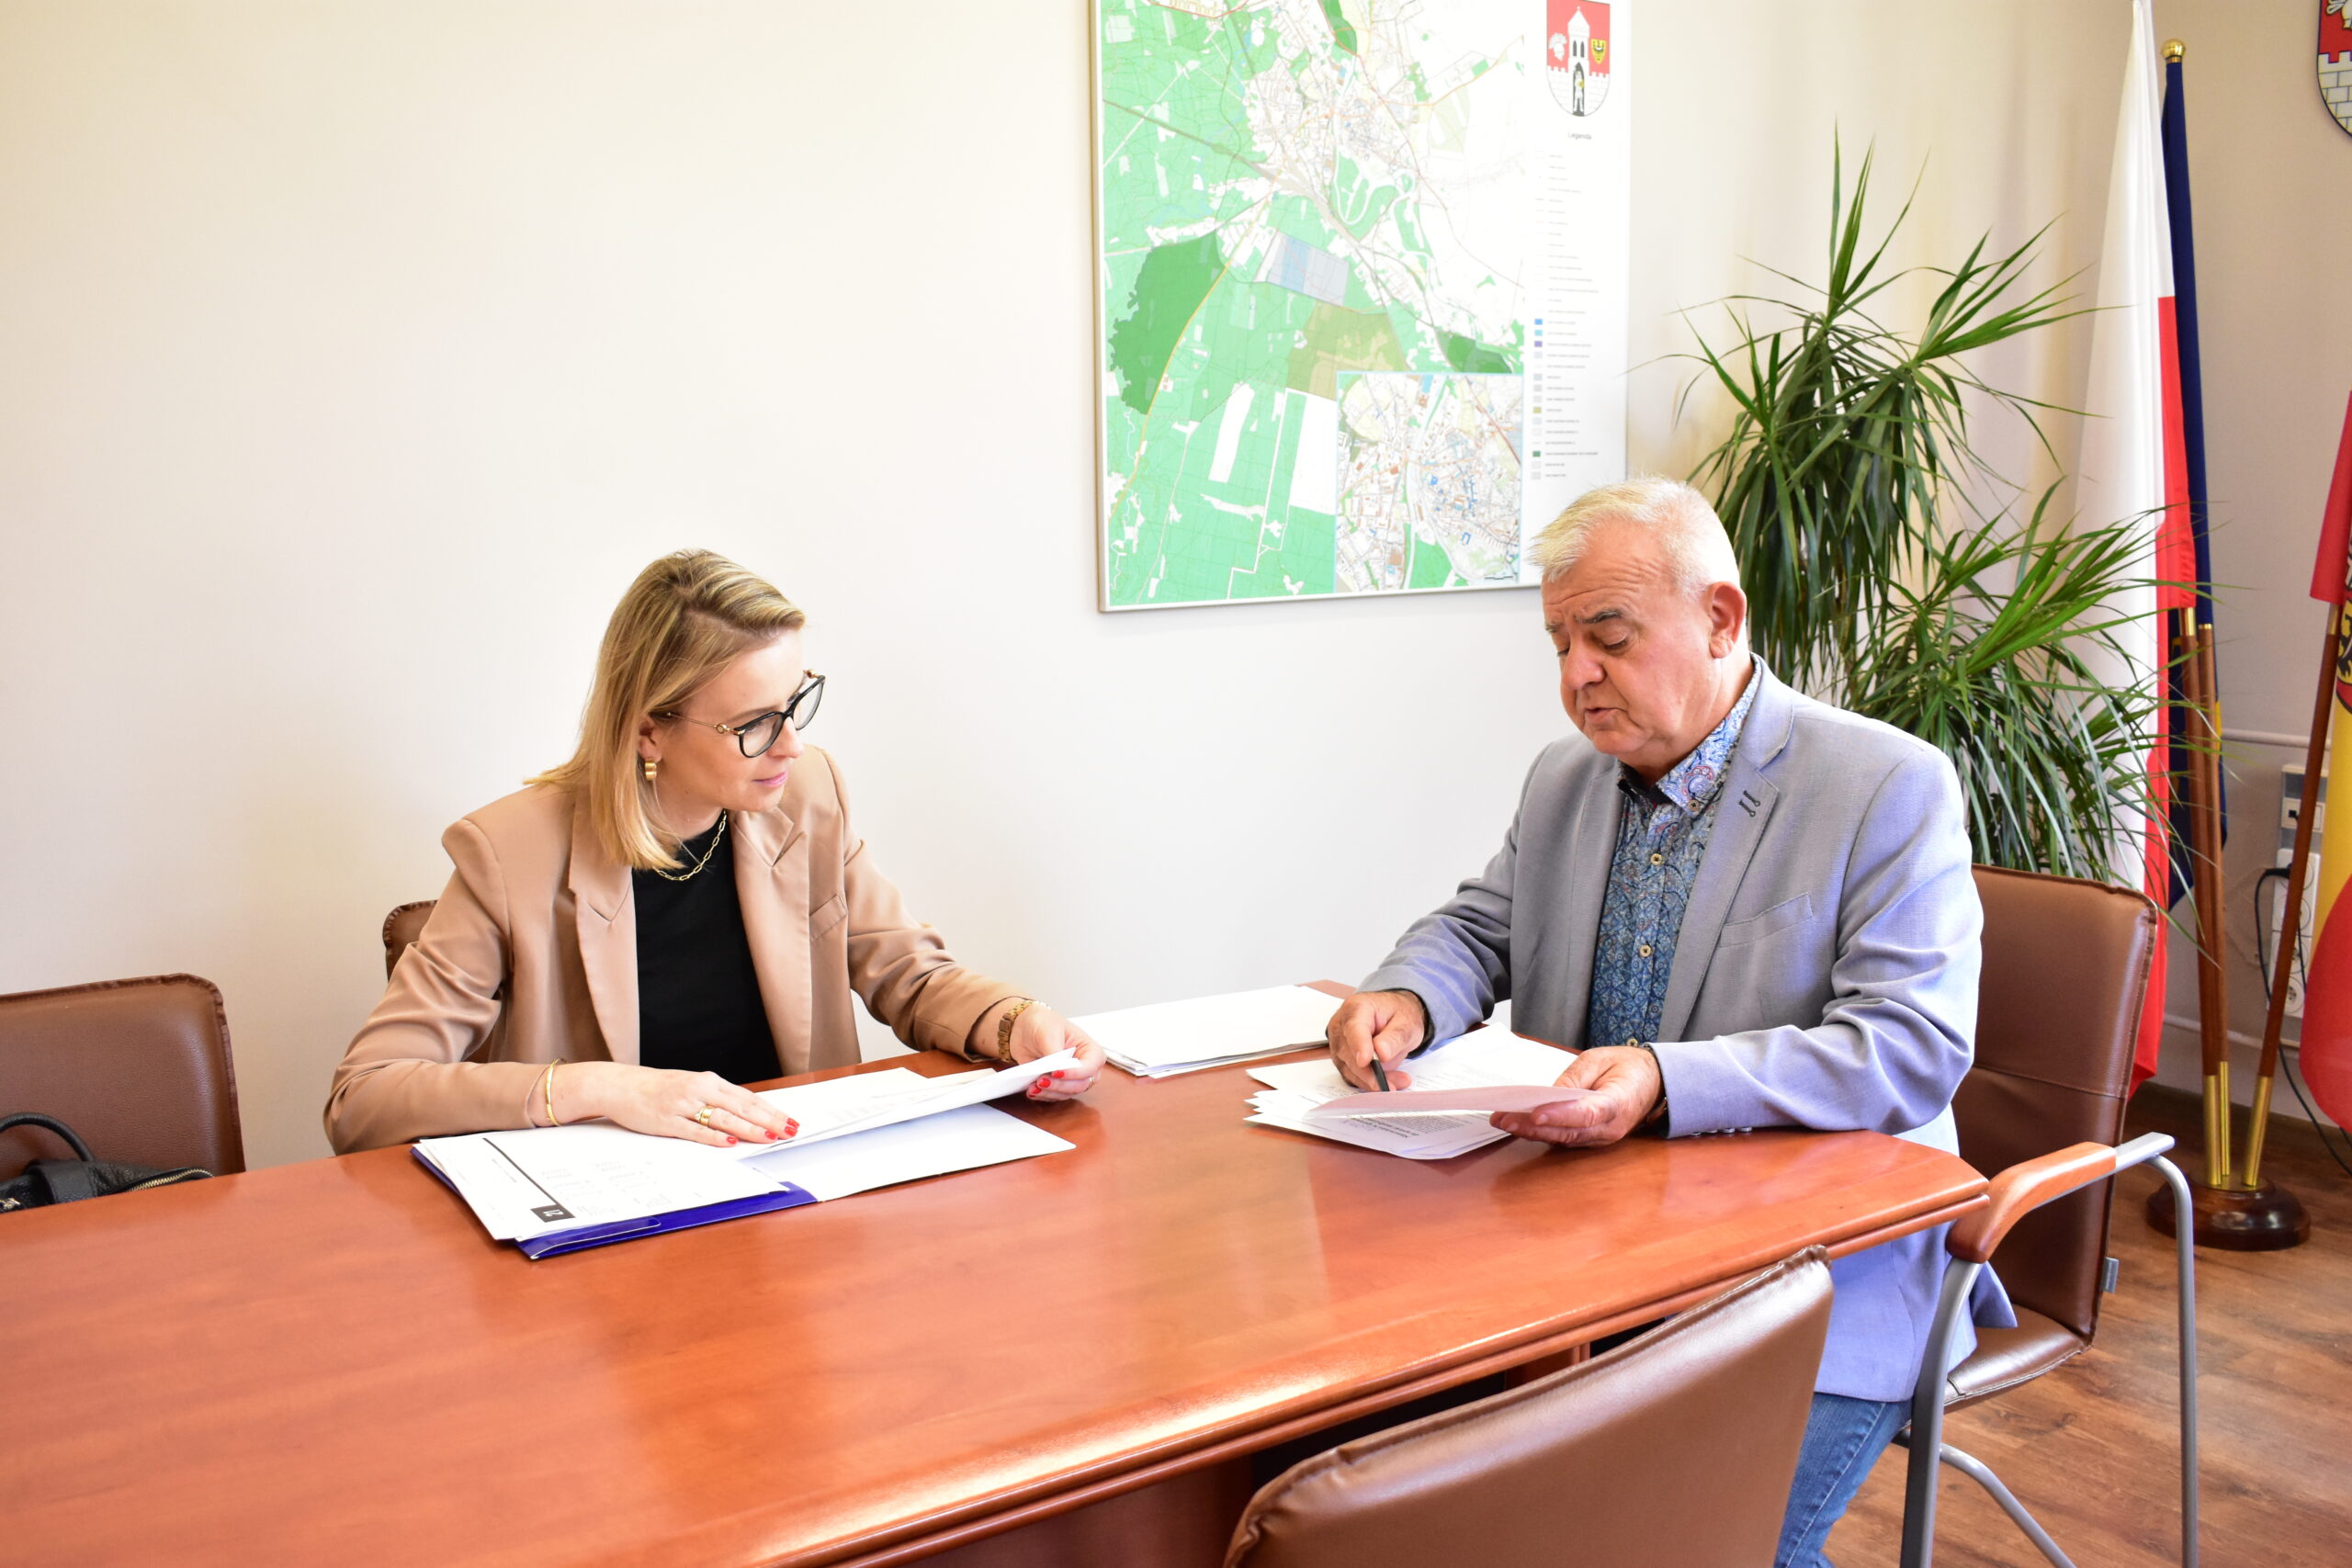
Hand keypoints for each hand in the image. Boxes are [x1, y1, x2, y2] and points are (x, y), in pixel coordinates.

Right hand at [556, 1061, 799, 1147]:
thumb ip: (717, 1100)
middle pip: (742, 1107)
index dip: (772, 1110)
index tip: (791, 1121)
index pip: (748, 1098)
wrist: (620, 1085)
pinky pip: (695, 1130)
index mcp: (709, 1082)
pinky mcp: (668, 1121)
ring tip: (770, 1137)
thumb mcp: (692, 1088)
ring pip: (724, 1118)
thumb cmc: (658, 1089)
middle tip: (790, 1131)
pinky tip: (730, 1141)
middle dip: (769, 1120)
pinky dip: (714, 1136)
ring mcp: (684, 1105)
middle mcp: (700, 1090)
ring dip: (749, 1128)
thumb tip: (747, 1114)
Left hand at [1002, 1004, 1104, 1101]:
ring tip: (1034, 1085)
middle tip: (1042, 1080)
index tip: (1056, 1072)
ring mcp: (1070, 1078)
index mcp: (1090, 1050)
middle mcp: (1084, 1067)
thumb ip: (1055, 1051)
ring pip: (1066, 1094)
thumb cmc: (1044, 1023)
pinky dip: (1042, 1095)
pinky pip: (1053, 1096)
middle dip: (1060, 1085)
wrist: (1025, 1028)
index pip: (1090, 1067)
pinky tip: (1032, 1089)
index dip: (1075, 1073)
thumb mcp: (1050, 1032)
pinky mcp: (1056, 1085)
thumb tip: (1056, 1068)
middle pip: (1080, 1085)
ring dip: (1049, 1092)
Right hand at [1326, 989, 1428, 1090]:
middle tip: (1391, 1083)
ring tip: (1396, 1083)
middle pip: (1347, 1052)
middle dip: (1368, 1071)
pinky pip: (1351, 1075)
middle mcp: (1341, 1024)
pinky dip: (1368, 1083)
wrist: (1395, 1018)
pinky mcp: (1342, 1058)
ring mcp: (1338, 1042)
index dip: (1358, 1045)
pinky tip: (1386, 1082)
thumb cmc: (1398, 1016)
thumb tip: (1381, 1053)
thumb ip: (1395, 1037)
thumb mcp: (1407, 1023)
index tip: (1365, 1061)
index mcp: (1357, 1007)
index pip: (1353, 1027)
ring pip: (1347, 1067)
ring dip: (1370, 1080)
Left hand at [1490, 1046, 1661, 1148]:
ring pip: (1564, 1139)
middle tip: (1504, 1118)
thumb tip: (1547, 1094)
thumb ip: (1574, 1078)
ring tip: (1503, 1120)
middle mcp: (1610, 1128)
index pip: (1587, 1113)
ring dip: (1533, 1132)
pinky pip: (1566, 1138)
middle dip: (1534, 1127)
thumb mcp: (1599, 1059)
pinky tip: (1520, 1123)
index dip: (1560, 1115)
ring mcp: (1601, 1138)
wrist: (1653, 1083)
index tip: (1535, 1114)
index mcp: (1618, 1103)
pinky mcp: (1592, 1139)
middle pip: (1569, 1132)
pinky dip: (1542, 1132)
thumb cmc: (1626, 1067)